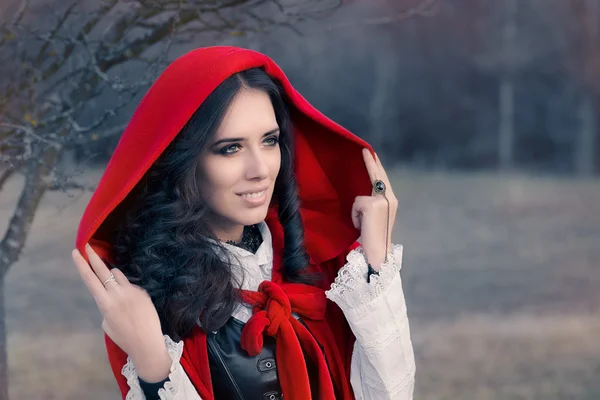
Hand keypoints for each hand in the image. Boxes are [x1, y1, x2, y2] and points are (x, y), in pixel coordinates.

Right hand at [72, 244, 169, 375]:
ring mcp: (131, 291)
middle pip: (103, 270)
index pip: (90, 279)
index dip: (82, 265)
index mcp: (105, 303)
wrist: (147, 343)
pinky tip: (133, 306)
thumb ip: (107, 304)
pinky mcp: (142, 292)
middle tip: (87, 245)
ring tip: (116, 292)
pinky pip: (130, 286)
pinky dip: (127, 291)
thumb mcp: (107, 323)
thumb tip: (111, 293)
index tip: (77, 252)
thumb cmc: (124, 337)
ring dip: (112, 276)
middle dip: (94, 257)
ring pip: (117, 275)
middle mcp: (117, 294)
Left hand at [351, 149, 397, 270]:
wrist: (377, 251)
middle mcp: (390, 198)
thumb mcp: (376, 216)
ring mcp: (382, 200)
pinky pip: (356, 204)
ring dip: (356, 212)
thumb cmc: (374, 236)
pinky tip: (361, 226)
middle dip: (370, 162)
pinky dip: (354, 216)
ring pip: (359, 197)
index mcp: (392, 200)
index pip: (383, 179)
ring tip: (362, 225)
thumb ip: (374, 202)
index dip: (376, 166)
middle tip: (364, 149)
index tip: (371, 153)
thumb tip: (363, 194)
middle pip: (377, 176)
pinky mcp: (372, 205)